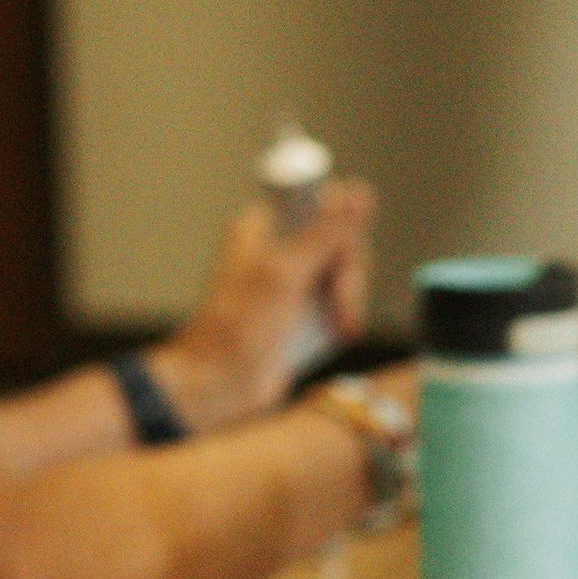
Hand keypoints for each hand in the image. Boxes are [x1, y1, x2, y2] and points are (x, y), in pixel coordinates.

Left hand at [153, 182, 377, 434]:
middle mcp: (281, 250)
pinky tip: (340, 332)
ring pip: (345, 273)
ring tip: (341, 325)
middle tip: (340, 302)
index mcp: (265, 226)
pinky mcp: (304, 314)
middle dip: (349, 271)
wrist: (219, 385)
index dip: (340, 226)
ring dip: (350, 297)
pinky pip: (340, 303)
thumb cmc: (237, 328)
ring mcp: (294, 283)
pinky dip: (346, 316)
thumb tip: (357, 193)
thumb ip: (325, 232)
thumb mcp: (285, 271)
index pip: (321, 203)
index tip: (337, 256)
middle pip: (341, 240)